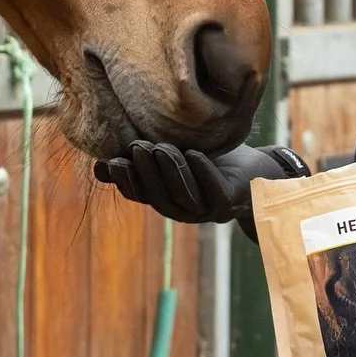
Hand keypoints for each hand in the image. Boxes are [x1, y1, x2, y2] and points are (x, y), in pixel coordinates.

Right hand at [92, 141, 308, 238]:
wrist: (256, 171)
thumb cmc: (211, 162)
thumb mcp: (172, 157)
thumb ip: (141, 163)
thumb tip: (99, 167)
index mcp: (165, 199)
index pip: (139, 195)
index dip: (126, 181)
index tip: (115, 160)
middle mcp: (182, 209)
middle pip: (159, 195)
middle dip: (147, 171)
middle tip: (138, 146)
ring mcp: (205, 210)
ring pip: (183, 194)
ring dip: (171, 170)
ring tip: (162, 146)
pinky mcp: (227, 203)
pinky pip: (212, 190)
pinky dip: (203, 172)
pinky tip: (195, 153)